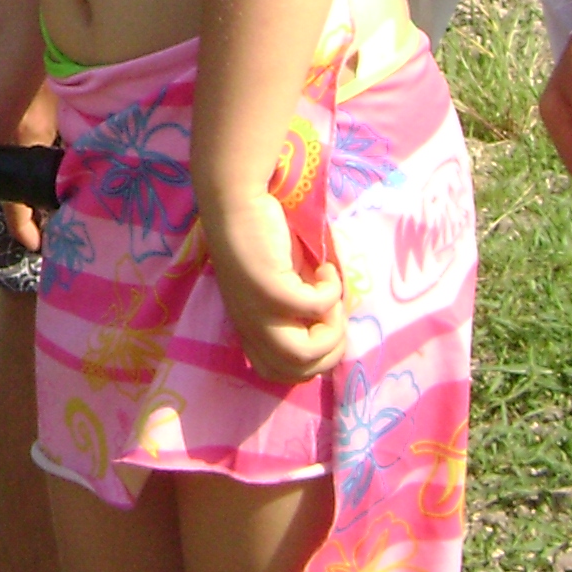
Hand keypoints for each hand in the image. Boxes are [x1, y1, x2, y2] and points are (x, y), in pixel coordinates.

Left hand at [203, 188, 345, 385]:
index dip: (309, 361)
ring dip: (331, 332)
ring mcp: (257, 310)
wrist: (236, 198)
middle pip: (294, 372)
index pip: (276, 373)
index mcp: (249, 327)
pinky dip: (329, 293)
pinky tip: (323, 269)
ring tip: (331, 300)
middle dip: (329, 352)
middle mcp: (250, 325)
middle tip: (334, 315)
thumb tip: (330, 324)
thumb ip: (295, 309)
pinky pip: (313, 309)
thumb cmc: (261, 236)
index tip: (322, 326)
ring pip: (302, 356)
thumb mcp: (280, 282)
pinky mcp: (268, 288)